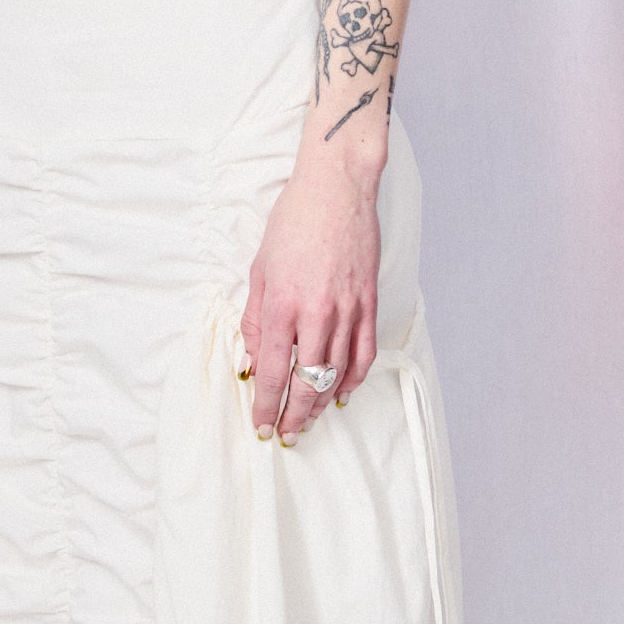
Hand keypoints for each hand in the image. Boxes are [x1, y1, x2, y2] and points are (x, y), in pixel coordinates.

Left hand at [239, 156, 380, 442]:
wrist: (337, 189)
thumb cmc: (293, 222)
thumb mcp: (260, 269)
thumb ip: (256, 318)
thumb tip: (254, 357)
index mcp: (283, 305)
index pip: (274, 371)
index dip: (267, 405)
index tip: (261, 425)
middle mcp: (317, 313)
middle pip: (308, 382)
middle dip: (295, 415)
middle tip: (286, 434)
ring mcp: (348, 310)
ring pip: (337, 374)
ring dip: (322, 404)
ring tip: (309, 421)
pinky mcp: (369, 302)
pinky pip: (364, 353)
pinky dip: (353, 379)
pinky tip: (342, 393)